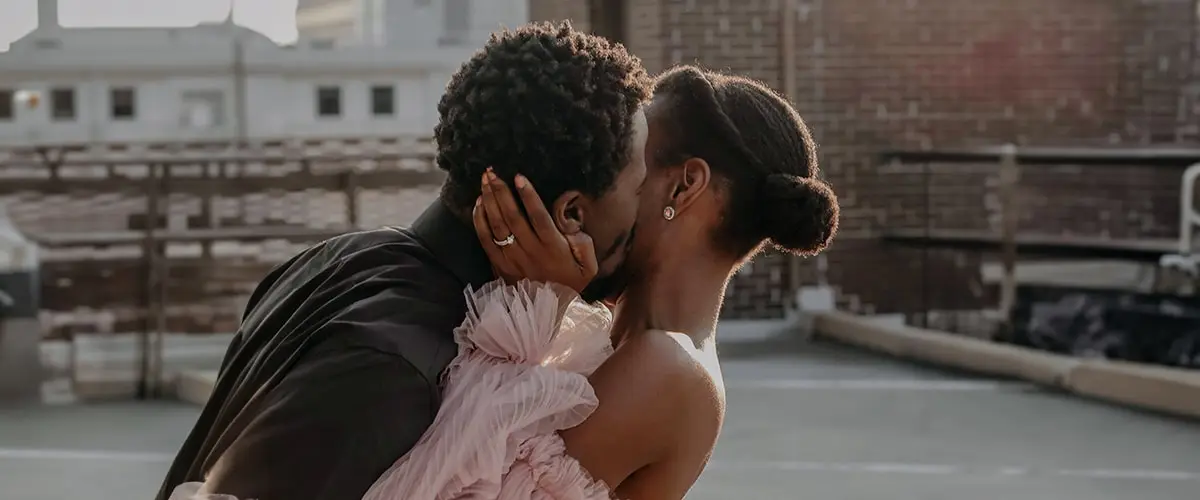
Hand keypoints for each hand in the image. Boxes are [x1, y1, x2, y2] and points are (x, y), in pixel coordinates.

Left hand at [472, 169, 597, 292]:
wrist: (548, 312)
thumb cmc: (570, 282)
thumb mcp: (588, 264)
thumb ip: (581, 239)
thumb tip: (568, 218)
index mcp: (553, 248)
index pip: (538, 216)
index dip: (529, 196)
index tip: (519, 177)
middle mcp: (530, 251)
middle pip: (512, 216)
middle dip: (501, 191)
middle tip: (492, 171)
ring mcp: (512, 259)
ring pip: (497, 225)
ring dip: (489, 200)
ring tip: (485, 180)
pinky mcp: (499, 265)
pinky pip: (485, 240)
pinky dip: (480, 221)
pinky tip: (479, 204)